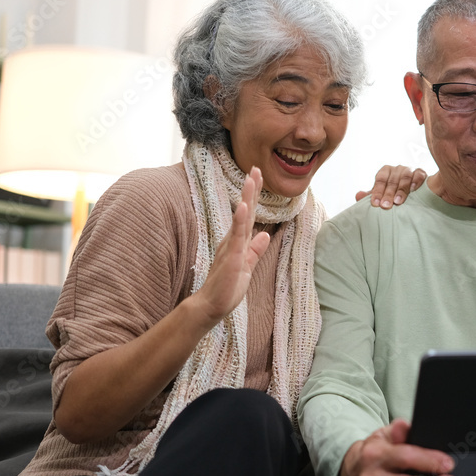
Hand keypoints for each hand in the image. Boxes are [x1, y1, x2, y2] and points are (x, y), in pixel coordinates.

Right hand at [193, 167, 271, 323]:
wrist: (211, 306)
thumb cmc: (227, 288)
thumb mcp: (247, 266)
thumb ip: (255, 251)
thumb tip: (264, 235)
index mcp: (238, 242)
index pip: (249, 215)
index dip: (254, 196)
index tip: (258, 177)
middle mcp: (233, 240)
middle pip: (245, 211)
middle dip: (251, 190)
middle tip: (255, 168)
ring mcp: (231, 247)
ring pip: (241, 218)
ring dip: (246, 198)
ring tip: (251, 179)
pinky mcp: (231, 257)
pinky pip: (236, 236)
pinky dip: (240, 220)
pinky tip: (243, 206)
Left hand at [355, 165, 427, 208]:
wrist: (411, 192)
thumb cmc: (393, 193)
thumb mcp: (381, 194)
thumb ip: (370, 196)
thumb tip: (358, 196)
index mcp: (386, 171)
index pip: (380, 179)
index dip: (377, 191)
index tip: (375, 203)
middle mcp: (397, 169)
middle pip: (392, 180)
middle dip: (388, 193)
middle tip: (385, 206)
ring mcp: (409, 170)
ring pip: (405, 177)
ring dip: (401, 189)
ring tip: (398, 201)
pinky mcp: (420, 173)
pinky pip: (418, 174)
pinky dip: (416, 181)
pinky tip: (413, 189)